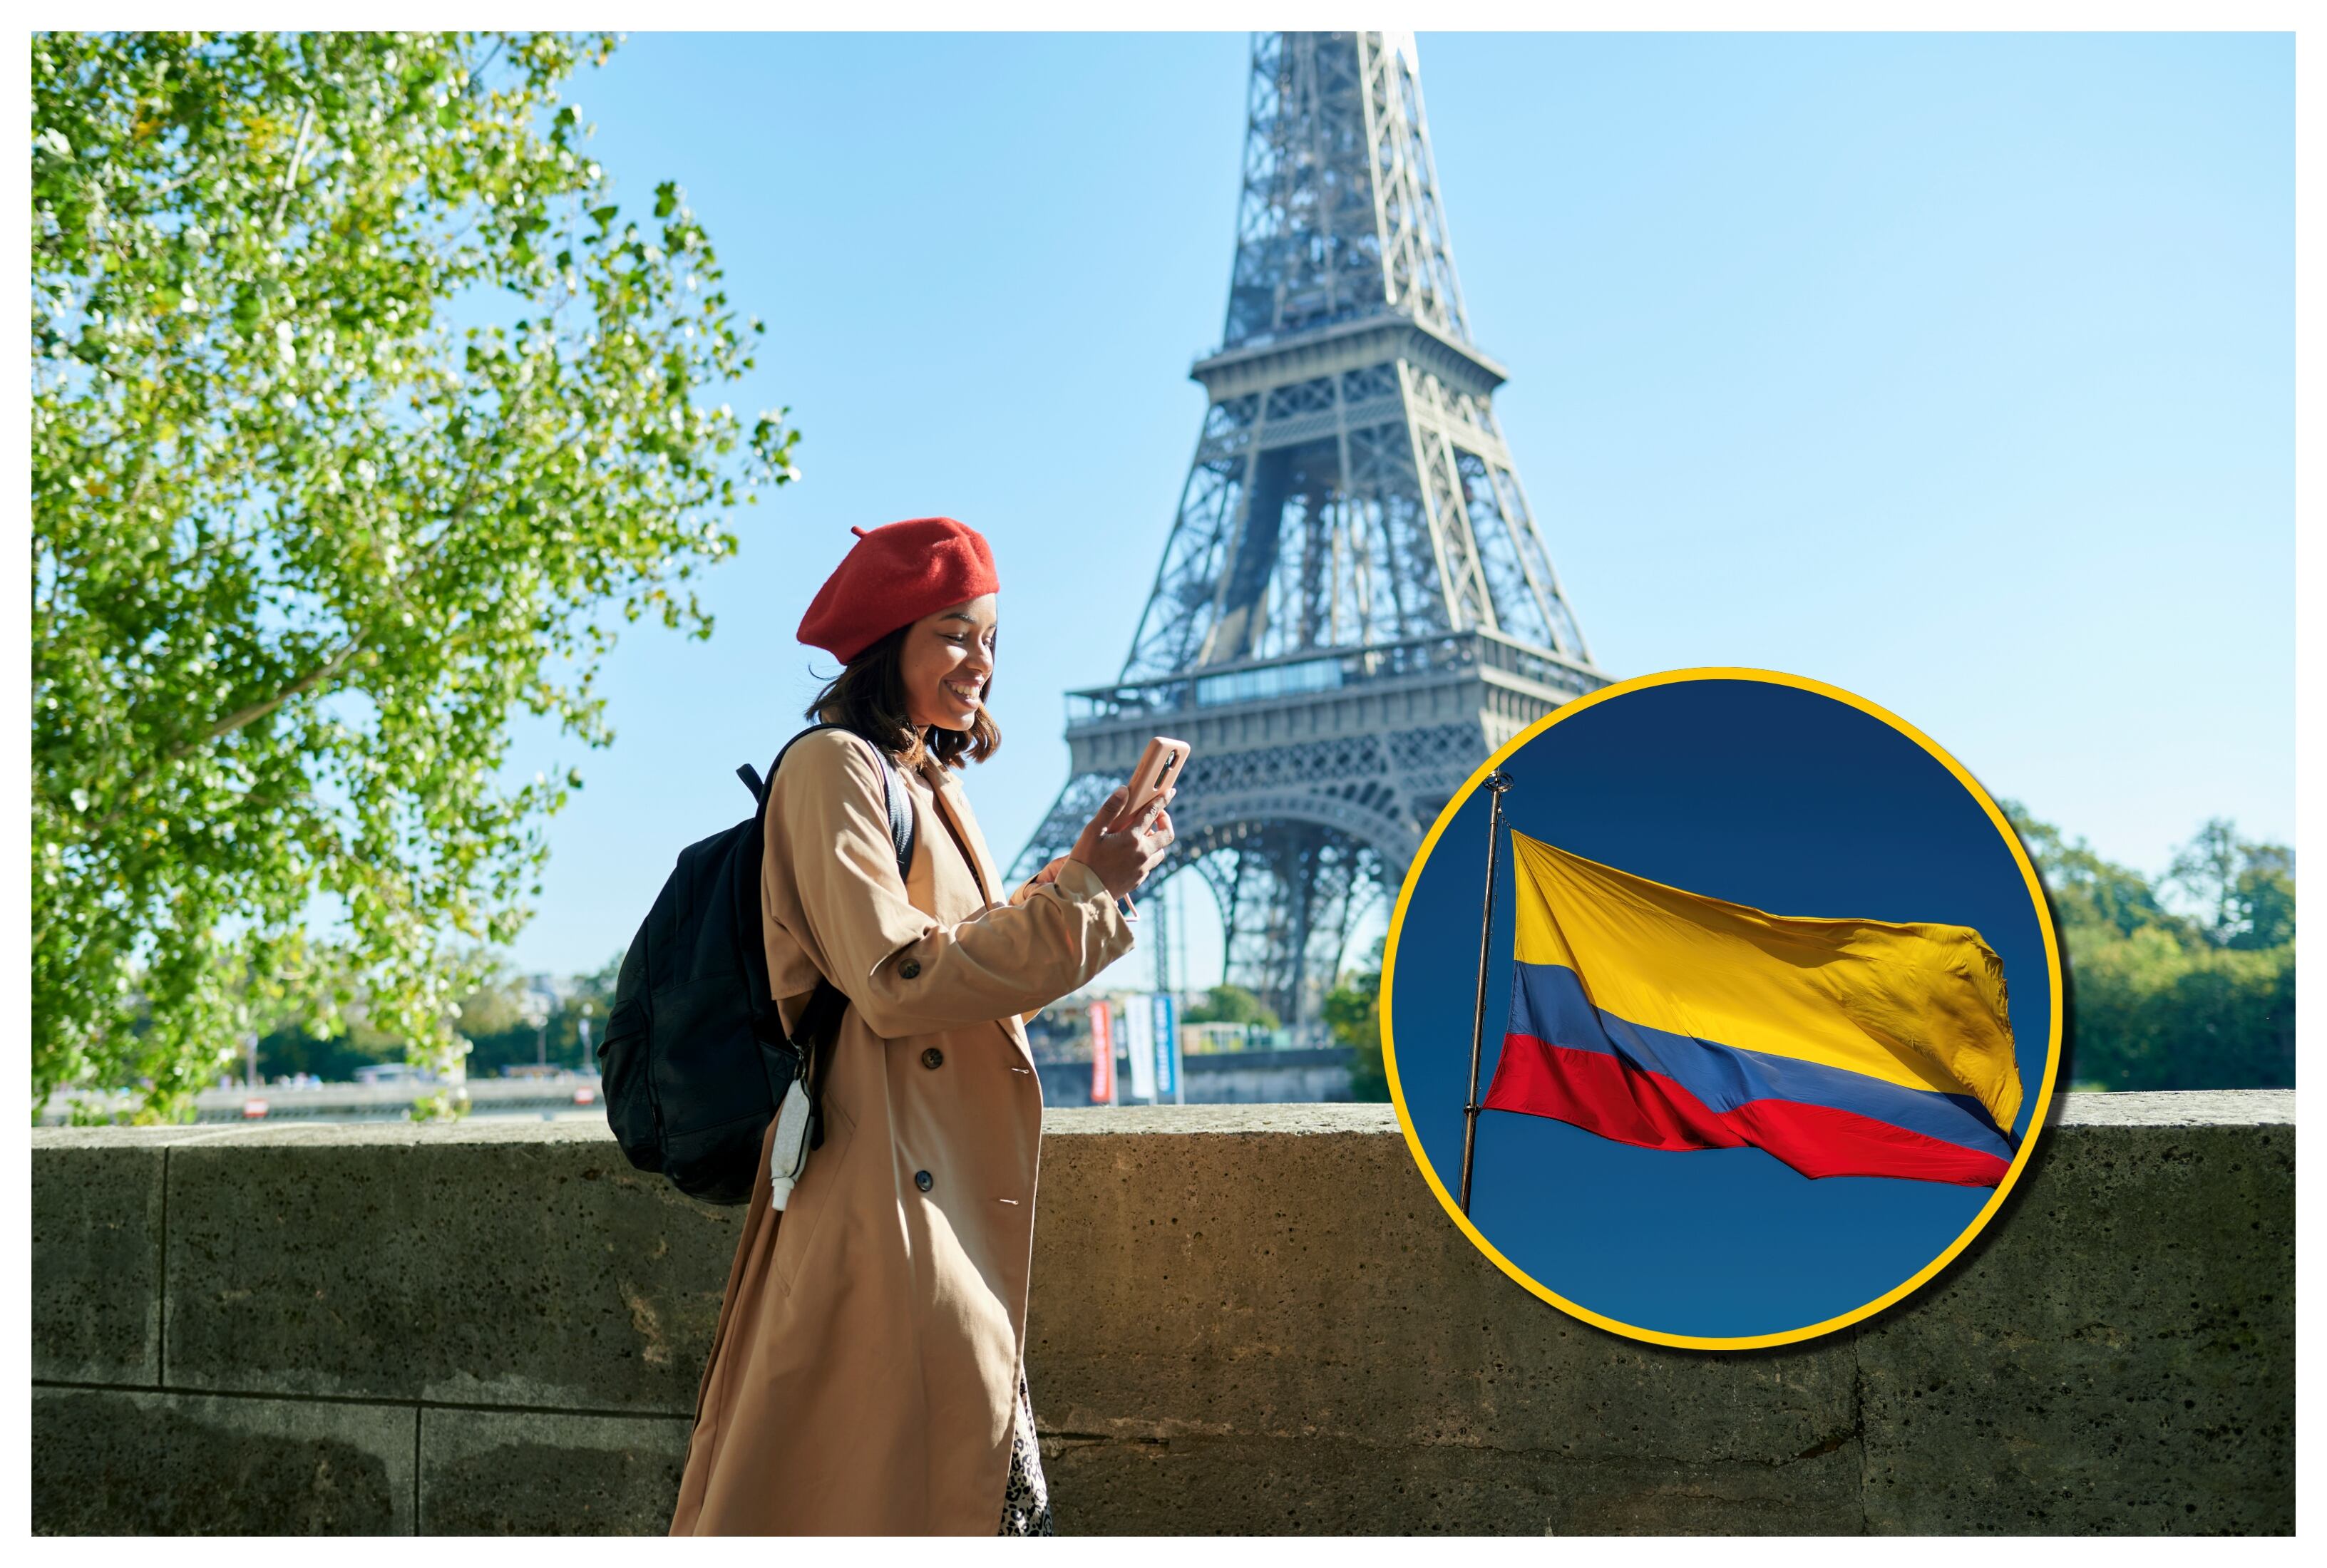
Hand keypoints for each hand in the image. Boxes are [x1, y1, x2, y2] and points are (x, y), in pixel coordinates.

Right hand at [1069, 787, 1175, 901]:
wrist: (1083, 894)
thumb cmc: (1085, 860)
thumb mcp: (1092, 831)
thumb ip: (1110, 809)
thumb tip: (1123, 790)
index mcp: (1131, 839)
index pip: (1152, 814)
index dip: (1162, 800)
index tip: (1170, 792)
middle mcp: (1142, 854)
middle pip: (1167, 835)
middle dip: (1165, 822)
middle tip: (1158, 815)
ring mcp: (1142, 869)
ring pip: (1160, 851)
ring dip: (1156, 841)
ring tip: (1143, 835)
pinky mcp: (1139, 880)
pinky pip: (1150, 865)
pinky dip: (1147, 855)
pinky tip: (1133, 853)